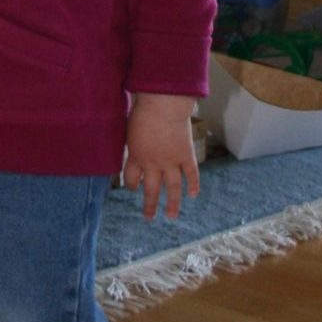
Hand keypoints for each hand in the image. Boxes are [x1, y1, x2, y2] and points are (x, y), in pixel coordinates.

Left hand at [122, 93, 199, 220]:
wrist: (163, 104)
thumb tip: (131, 147)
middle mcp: (153, 164)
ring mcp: (171, 161)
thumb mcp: (128, 129)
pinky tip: (193, 195)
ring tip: (172, 217)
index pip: (132, 179)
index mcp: (136, 156)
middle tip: (148, 218)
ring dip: (173, 204)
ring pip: (173, 188)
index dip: (131, 185)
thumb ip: (132, 142)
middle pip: (151, 190)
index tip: (133, 187)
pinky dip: (193, 184)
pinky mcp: (186, 155)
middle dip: (149, 205)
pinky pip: (191, 174)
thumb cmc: (142, 111)